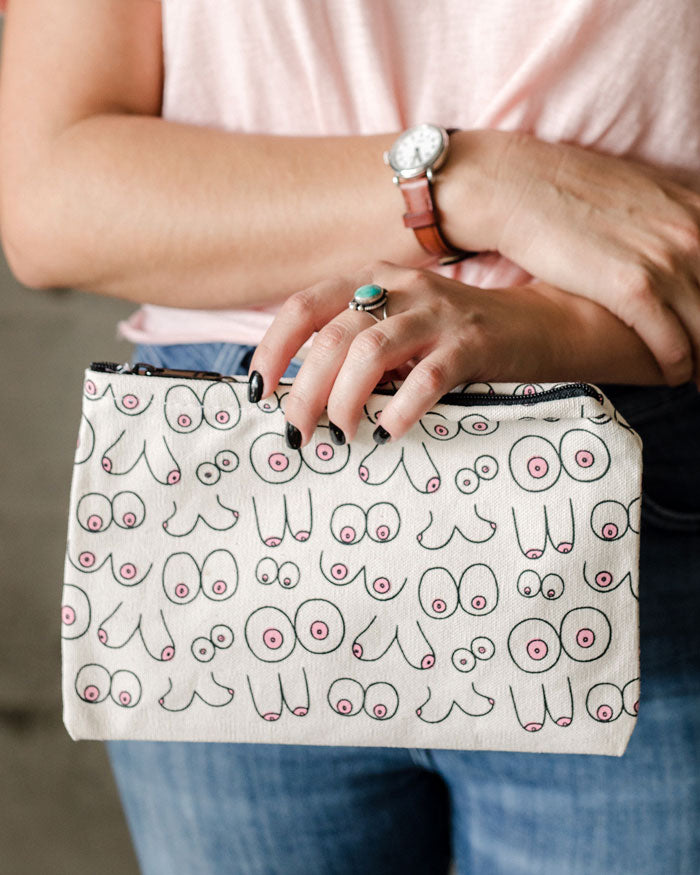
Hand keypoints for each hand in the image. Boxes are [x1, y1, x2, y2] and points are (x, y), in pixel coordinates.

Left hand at [246, 260, 583, 447]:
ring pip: (370, 353)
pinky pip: (427, 377)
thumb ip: (354, 345)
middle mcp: (400, 289)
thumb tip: (300, 395)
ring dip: (345, 400)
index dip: (273, 349)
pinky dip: (401, 408)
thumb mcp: (396, 327)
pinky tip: (388, 433)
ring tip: (342, 434)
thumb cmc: (450, 336)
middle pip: (332, 338)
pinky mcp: (472, 344)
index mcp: (371, 281)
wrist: (531, 325)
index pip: (303, 307)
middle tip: (299, 433)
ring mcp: (437, 314)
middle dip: (305, 392)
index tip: (257, 391)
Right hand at [442, 130, 699, 386]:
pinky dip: (678, 366)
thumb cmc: (568, 192)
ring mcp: (666, 260)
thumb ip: (669, 219)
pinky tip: (675, 376)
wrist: (519, 187)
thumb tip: (680, 237)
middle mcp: (692, 234)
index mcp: (697, 209)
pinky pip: (672, 342)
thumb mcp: (638, 194)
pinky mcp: (632, 287)